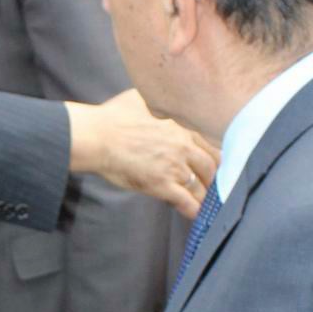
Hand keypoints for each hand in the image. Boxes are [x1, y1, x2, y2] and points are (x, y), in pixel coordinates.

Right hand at [66, 93, 217, 212]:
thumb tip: (160, 98)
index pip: (212, 143)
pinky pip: (187, 202)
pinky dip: (194, 210)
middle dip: (213, 178)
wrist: (98, 136)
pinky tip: (195, 214)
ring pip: (201, 186)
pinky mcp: (162, 184)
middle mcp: (184, 145)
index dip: (215, 156)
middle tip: (211, 184)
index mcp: (183, 125)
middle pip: (211, 166)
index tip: (214, 163)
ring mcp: (175, 166)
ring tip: (204, 202)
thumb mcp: (143, 97)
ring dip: (204, 196)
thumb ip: (159, 102)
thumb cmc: (114, 116)